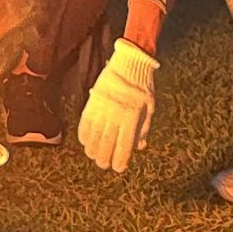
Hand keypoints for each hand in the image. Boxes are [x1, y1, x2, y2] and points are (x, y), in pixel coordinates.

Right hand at [77, 40, 159, 172]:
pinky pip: (85, 121)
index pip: (124, 145)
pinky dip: (84, 133)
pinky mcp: (93, 101)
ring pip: (94, 134)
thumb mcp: (149, 108)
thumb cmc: (143, 87)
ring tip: (93, 156)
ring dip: (92, 148)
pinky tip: (85, 141)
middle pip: (106, 143)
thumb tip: (140, 146)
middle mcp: (115, 115)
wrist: (129, 63)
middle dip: (104, 157)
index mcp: (132, 117)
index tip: (119, 168)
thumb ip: (143, 128)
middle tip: (103, 165)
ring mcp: (102, 108)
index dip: (120, 159)